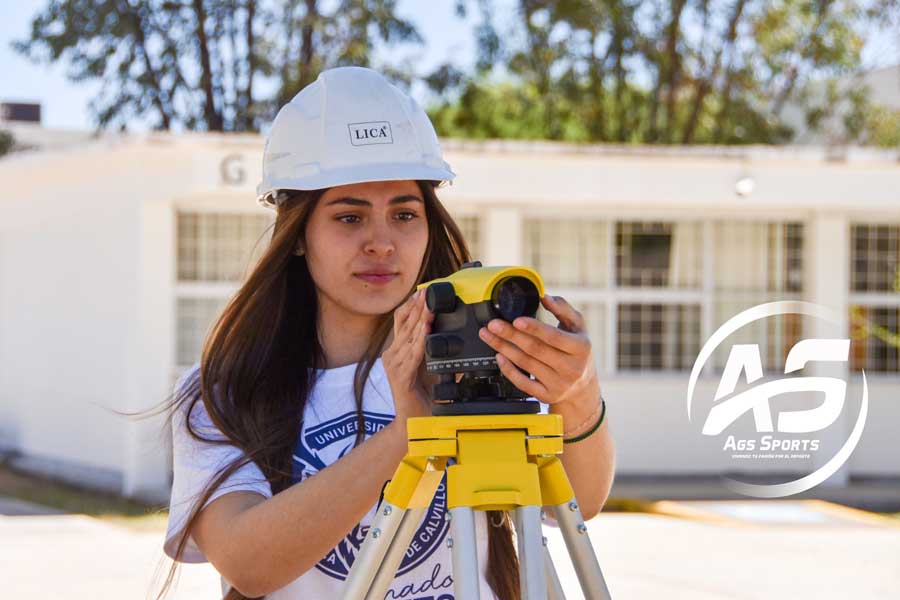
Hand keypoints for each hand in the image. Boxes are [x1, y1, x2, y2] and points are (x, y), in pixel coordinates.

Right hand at [382, 289, 433, 421]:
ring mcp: (394, 364)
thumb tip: (460, 343)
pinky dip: (421, 338)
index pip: (402, 322)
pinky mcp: (400, 374)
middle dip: (416, 306)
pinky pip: (413, 353)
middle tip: (426, 291)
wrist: (412, 424)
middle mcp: (393, 355)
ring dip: (420, 318)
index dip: (411, 306)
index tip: (422, 292)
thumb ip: (439, 356)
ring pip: (409, 335)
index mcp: (398, 351)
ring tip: (428, 304)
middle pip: (404, 324)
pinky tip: (427, 328)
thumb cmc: (421, 398)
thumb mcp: (432, 370)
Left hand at [477, 294, 599, 412]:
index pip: (554, 337)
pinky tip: (499, 357)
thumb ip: (563, 309)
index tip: (516, 320)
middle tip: (493, 325)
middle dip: (511, 335)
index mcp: (581, 348)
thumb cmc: (578, 351)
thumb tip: (545, 297)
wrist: (583, 387)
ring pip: (526, 364)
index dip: (534, 328)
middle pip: (535, 350)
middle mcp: (571, 368)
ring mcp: (559, 384)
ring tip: (488, 336)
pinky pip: (523, 384)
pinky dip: (509, 370)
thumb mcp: (578, 327)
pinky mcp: (547, 396)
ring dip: (504, 348)